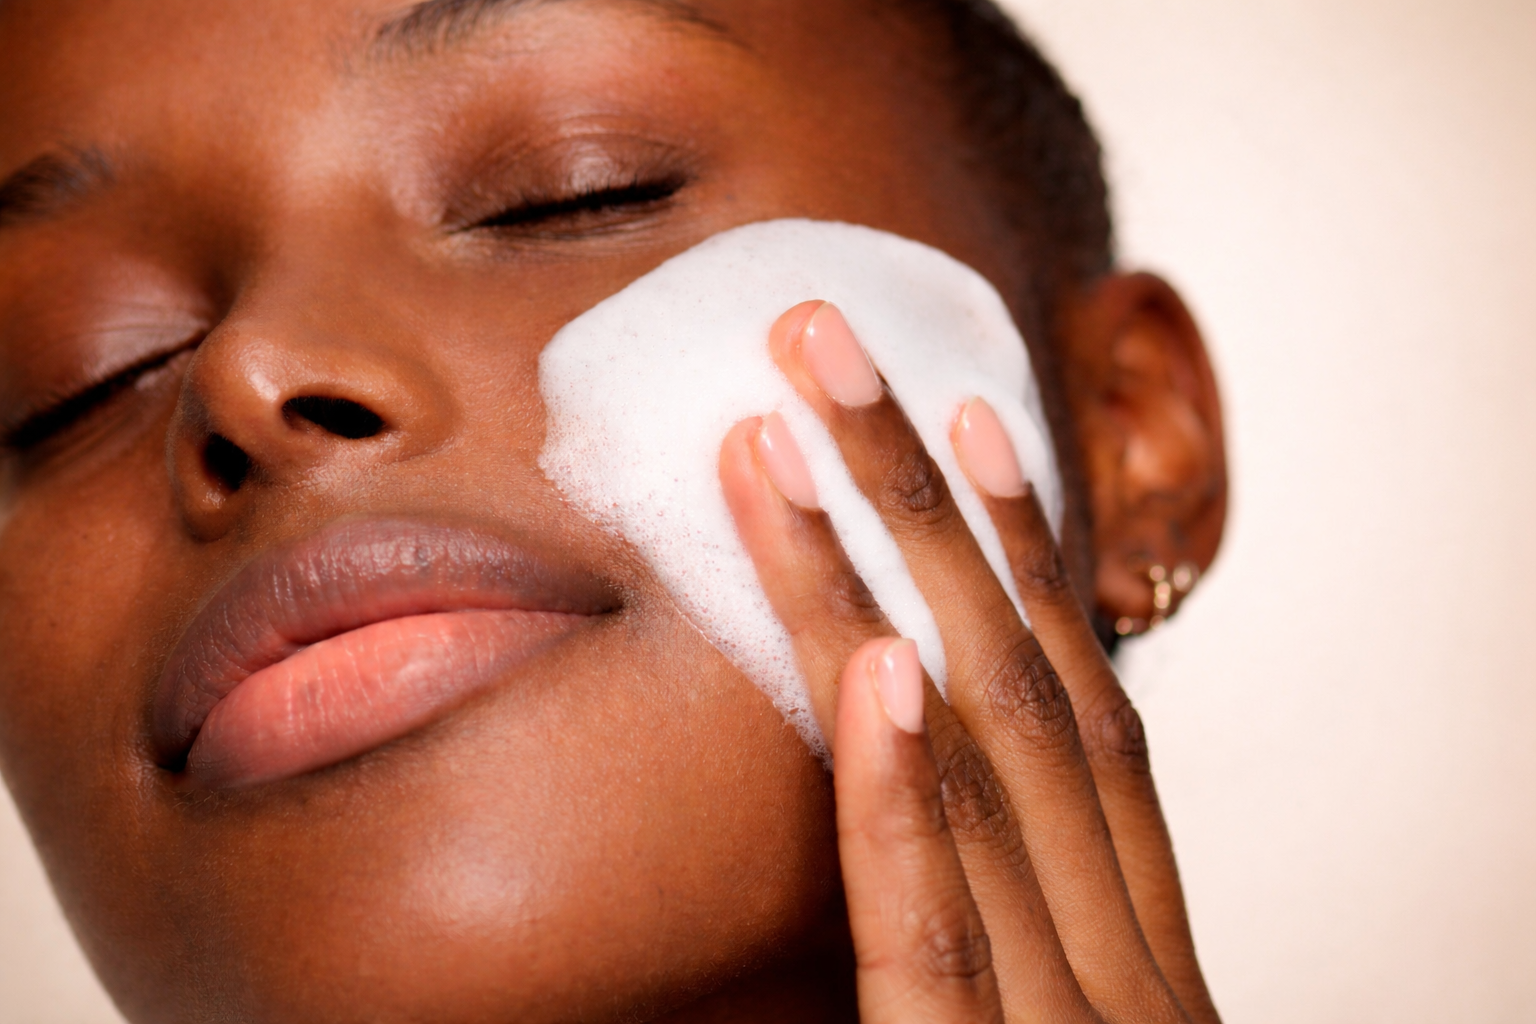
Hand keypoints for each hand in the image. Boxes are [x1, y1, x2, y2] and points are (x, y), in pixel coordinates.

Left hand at [720, 301, 1220, 1022]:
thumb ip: (1000, 930)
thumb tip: (916, 777)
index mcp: (1140, 944)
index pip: (1087, 712)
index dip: (1029, 553)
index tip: (969, 415)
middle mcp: (1122, 957)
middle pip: (1023, 682)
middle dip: (925, 500)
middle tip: (826, 343)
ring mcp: (1070, 1019)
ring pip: (974, 757)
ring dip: (873, 582)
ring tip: (784, 437)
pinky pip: (932, 922)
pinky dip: (904, 784)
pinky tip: (875, 661)